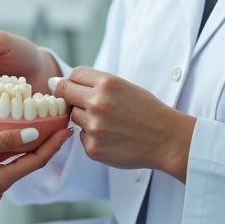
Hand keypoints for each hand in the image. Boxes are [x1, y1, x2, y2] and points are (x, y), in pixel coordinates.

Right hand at [0, 128, 73, 204]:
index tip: (67, 127)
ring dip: (27, 143)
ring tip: (39, 122)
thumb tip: (33, 133)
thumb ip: (3, 140)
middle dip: (44, 142)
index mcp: (0, 181)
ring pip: (15, 161)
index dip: (54, 144)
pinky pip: (2, 163)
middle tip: (57, 120)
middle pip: (29, 161)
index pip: (36, 161)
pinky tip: (11, 133)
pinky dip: (10, 148)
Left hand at [51, 67, 196, 182]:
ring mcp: (94, 127)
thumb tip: (58, 82)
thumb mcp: (123, 86)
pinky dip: (92, 137)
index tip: (74, 87)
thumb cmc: (146, 110)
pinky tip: (112, 137)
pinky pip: (82, 137)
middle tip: (87, 104)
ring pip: (74, 117)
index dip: (72, 81)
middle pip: (64, 94)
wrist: (167, 139)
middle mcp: (97, 103)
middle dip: (70, 97)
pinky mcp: (93, 148)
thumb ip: (94, 83)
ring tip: (108, 122)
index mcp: (107, 83)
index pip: (73, 75)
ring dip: (84, 118)